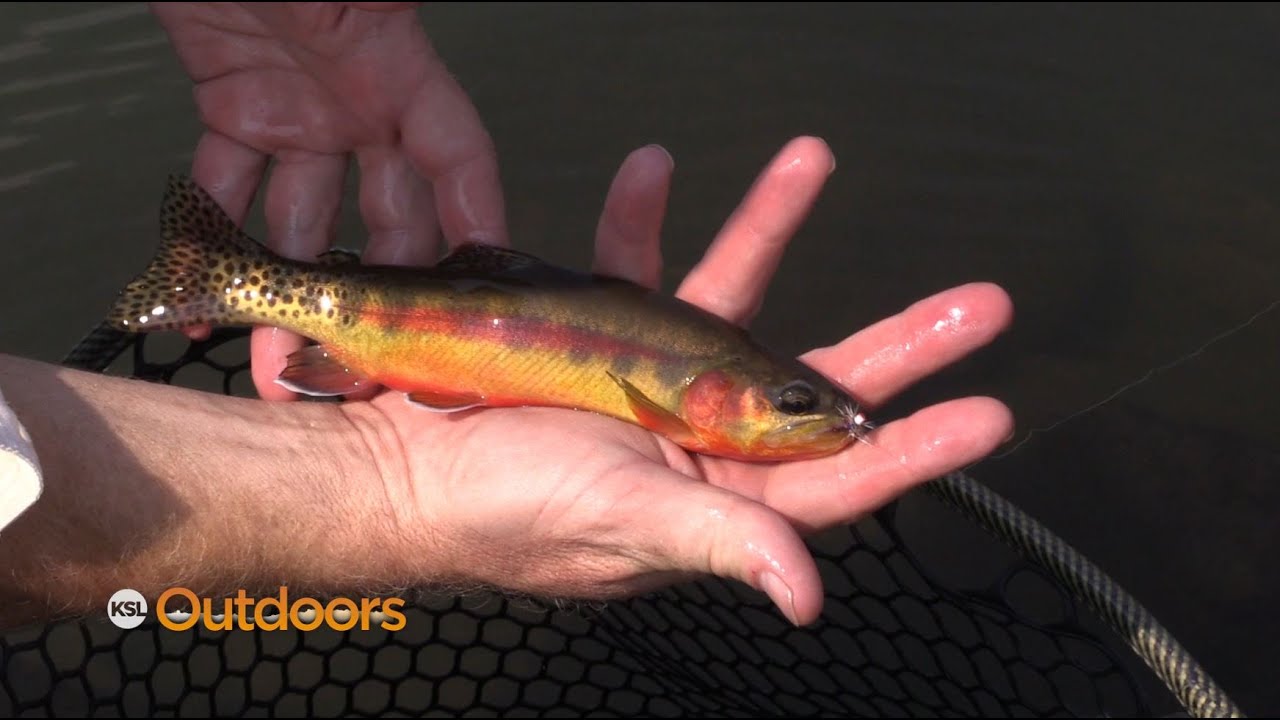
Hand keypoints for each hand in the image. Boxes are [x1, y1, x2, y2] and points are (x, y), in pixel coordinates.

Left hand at [150, 2, 503, 399]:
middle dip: (379, 290)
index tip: (481, 296)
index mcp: (395, 70)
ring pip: (307, 220)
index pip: (460, 159)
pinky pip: (228, 190)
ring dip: (293, 289)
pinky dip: (214, 241)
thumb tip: (429, 70)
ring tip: (276, 357)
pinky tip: (202, 299)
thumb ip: (387, 11)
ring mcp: (297, 112)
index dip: (477, 224)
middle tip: (364, 361)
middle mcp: (358, 105)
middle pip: (389, 215)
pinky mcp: (235, 110)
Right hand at [341, 137, 1015, 624]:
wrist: (401, 471)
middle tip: (983, 302)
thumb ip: (722, 544)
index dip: (916, 447)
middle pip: (820, 385)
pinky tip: (650, 169)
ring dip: (769, 226)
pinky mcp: (600, 332)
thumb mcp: (623, 525)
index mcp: (721, 496)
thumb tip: (808, 597)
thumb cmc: (508, 516)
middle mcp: (702, 437)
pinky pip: (634, 266)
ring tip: (809, 157)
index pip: (841, 477)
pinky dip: (642, 217)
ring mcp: (656, 377)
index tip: (991, 412)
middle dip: (901, 341)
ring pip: (735, 299)